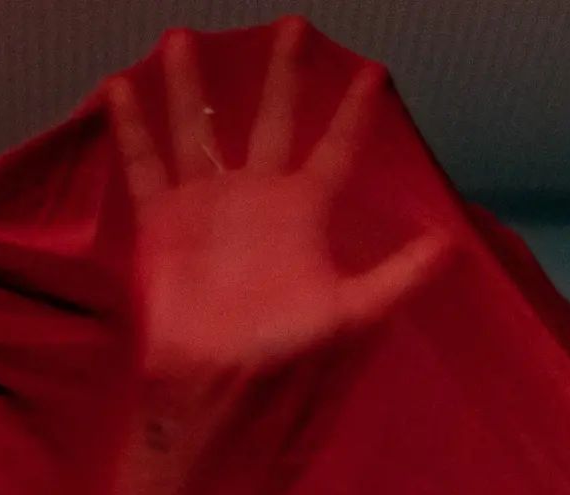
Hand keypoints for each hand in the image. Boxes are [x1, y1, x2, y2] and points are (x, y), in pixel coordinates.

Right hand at [106, 19, 449, 383]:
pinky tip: (120, 88)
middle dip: (282, 76)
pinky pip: (145, 166)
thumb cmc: (285, 351)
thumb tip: (449, 246)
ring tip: (180, 38)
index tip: (374, 72)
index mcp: (302, 213)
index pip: (336, 150)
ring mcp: (207, 207)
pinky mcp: (164, 222)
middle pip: (272, 122)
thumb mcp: (349, 314)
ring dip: (189, 88)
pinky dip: (132, 129)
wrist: (219, 383)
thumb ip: (395, 278)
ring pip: (198, 132)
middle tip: (294, 26)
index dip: (354, 113)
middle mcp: (257, 200)